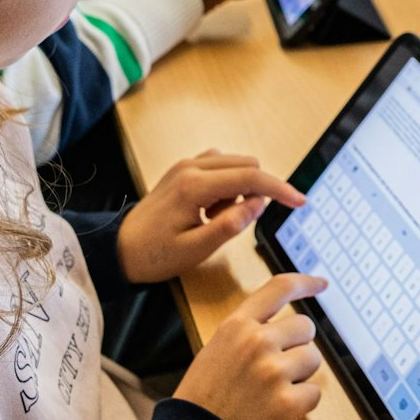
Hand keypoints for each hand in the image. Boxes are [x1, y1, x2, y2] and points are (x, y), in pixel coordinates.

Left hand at [117, 150, 306, 283]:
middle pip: (247, 165)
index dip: (280, 190)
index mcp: (195, 186)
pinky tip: (210, 209)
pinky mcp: (184, 168)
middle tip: (231, 223)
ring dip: (239, 189)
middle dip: (253, 193)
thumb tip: (257, 203)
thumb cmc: (155, 255)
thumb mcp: (195, 250)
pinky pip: (221, 167)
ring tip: (215, 219)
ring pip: (235, 164)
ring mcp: (186, 164)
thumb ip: (229, 225)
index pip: (250, 178)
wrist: (120, 249)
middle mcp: (192, 167)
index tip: (300, 202)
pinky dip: (227, 185)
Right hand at [174, 273, 327, 419]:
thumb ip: (249, 332)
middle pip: (305, 327)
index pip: (279, 289)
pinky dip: (300, 404)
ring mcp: (272, 372)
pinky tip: (275, 410)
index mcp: (237, 326)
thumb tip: (288, 326)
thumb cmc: (204, 397)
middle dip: (297, 346)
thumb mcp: (218, 349)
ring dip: (300, 375)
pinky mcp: (286, 402)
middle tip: (276, 368)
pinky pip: (314, 393)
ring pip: (313, 359)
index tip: (321, 284)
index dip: (305, 283)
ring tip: (271, 391)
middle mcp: (256, 342)